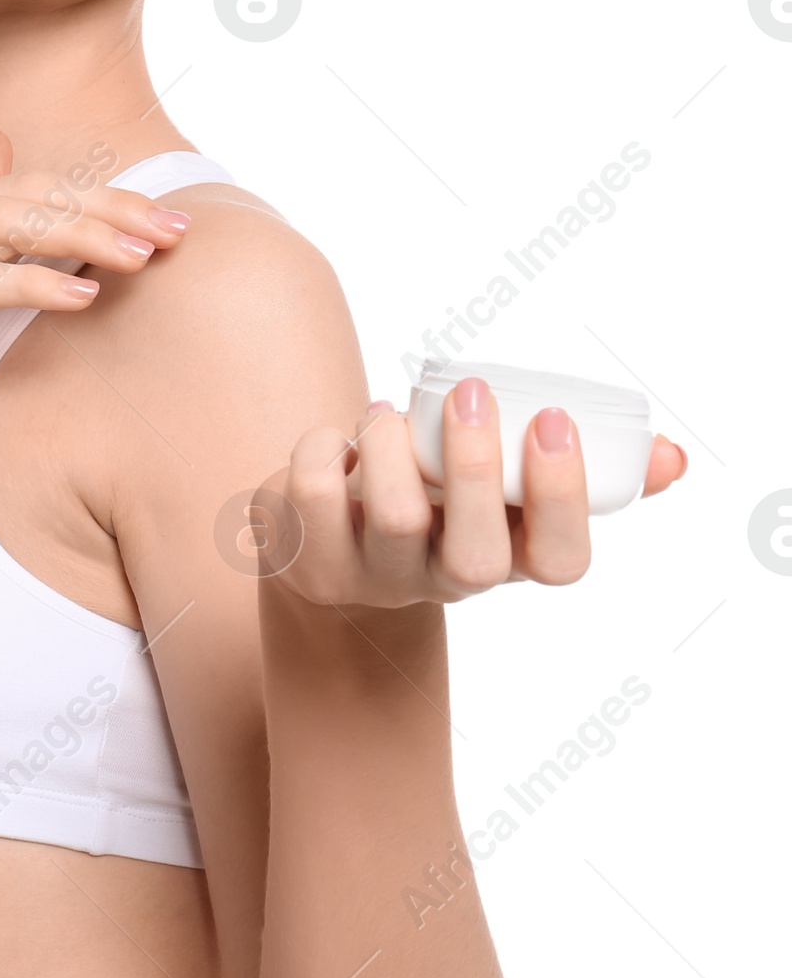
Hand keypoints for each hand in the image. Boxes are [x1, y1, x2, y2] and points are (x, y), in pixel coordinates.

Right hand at [0, 125, 189, 478]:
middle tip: (177, 232)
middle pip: (34, 191)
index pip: (35, 183)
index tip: (166, 220)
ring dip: (86, 235)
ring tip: (142, 258)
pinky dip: (34, 285)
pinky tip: (82, 301)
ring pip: (12, 220)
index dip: (107, 197)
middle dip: (113, 207)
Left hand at [261, 377, 688, 607]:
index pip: (560, 562)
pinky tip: (337, 441)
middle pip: (475, 557)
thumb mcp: (502, 489)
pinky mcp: (308, 562)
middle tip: (475, 393)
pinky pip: (314, 493)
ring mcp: (373, 582)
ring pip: (393, 517)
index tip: (552, 419)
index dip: (564, 497)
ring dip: (392, 443)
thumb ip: (591, 472)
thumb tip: (670, 456)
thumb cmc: (433, 498)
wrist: (327, 541)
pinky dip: (325, 444)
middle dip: (478, 467)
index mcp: (507, 560)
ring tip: (389, 415)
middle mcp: (443, 584)